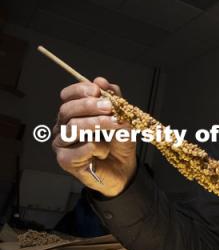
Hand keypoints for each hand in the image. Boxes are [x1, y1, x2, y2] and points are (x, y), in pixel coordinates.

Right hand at [52, 77, 136, 196]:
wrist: (125, 168)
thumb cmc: (119, 142)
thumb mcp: (122, 116)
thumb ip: (114, 98)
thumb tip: (101, 81)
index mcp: (75, 113)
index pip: (68, 95)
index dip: (80, 90)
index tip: (97, 90)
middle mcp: (63, 126)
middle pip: (67, 110)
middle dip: (90, 106)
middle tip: (109, 108)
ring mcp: (62, 143)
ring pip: (73, 128)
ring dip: (97, 125)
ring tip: (115, 126)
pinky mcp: (65, 160)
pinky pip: (78, 149)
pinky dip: (96, 148)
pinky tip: (103, 151)